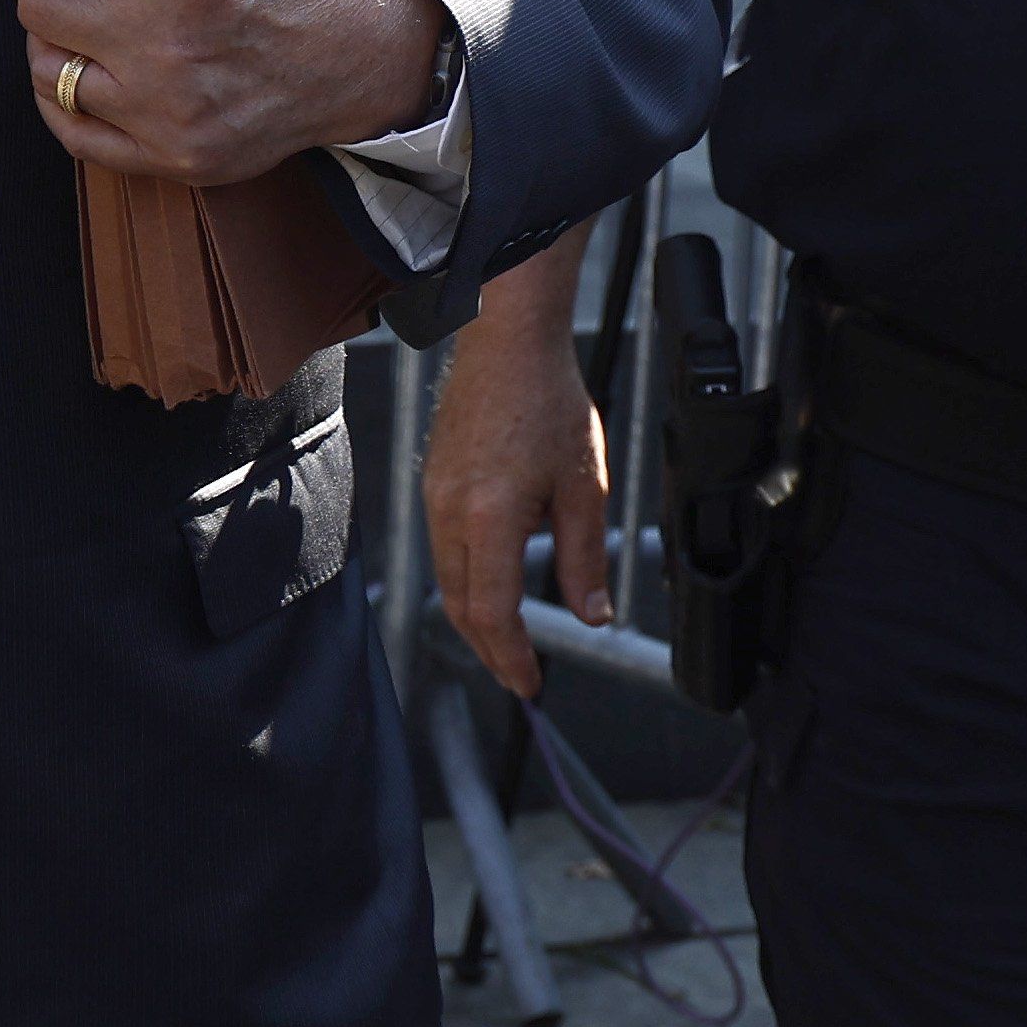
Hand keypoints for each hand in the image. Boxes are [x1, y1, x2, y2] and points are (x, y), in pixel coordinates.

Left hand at [12, 0, 447, 187]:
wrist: (373, 59)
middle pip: (37, 1)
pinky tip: (90, 67)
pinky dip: (66, 100)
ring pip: (47, 69)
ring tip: (85, 13)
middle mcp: (165, 46)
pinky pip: (73, 133)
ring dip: (53, 37)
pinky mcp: (173, 155)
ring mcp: (166, 110)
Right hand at [424, 308, 609, 696]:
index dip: (512, 658)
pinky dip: (468, 584)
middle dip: (491, 651)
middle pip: (462, 608)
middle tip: (520, 677)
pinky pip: (444, 551)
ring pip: (449, 582)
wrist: (507, 342)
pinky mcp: (434, 484)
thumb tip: (593, 616)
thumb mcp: (583, 488)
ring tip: (509, 642)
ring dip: (478, 620)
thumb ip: (585, 559)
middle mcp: (450, 513)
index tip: (531, 684)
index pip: (492, 614)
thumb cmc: (548, 402)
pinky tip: (494, 587)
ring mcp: (435, 498)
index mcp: (489, 518)